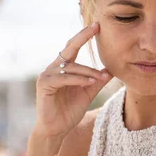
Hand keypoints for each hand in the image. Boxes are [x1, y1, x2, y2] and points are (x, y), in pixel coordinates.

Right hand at [33, 22, 112, 141]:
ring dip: (88, 72)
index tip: (97, 26)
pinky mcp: (44, 85)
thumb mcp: (88, 93)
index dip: (84, 36)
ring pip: (71, 67)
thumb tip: (111, 69)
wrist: (57, 129)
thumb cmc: (69, 111)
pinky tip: (90, 82)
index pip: (73, 47)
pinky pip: (64, 78)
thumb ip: (98, 80)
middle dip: (83, 37)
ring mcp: (47, 75)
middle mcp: (53, 68)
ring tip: (100, 78)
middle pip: (69, 48)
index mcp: (63, 68)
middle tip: (97, 28)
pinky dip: (79, 79)